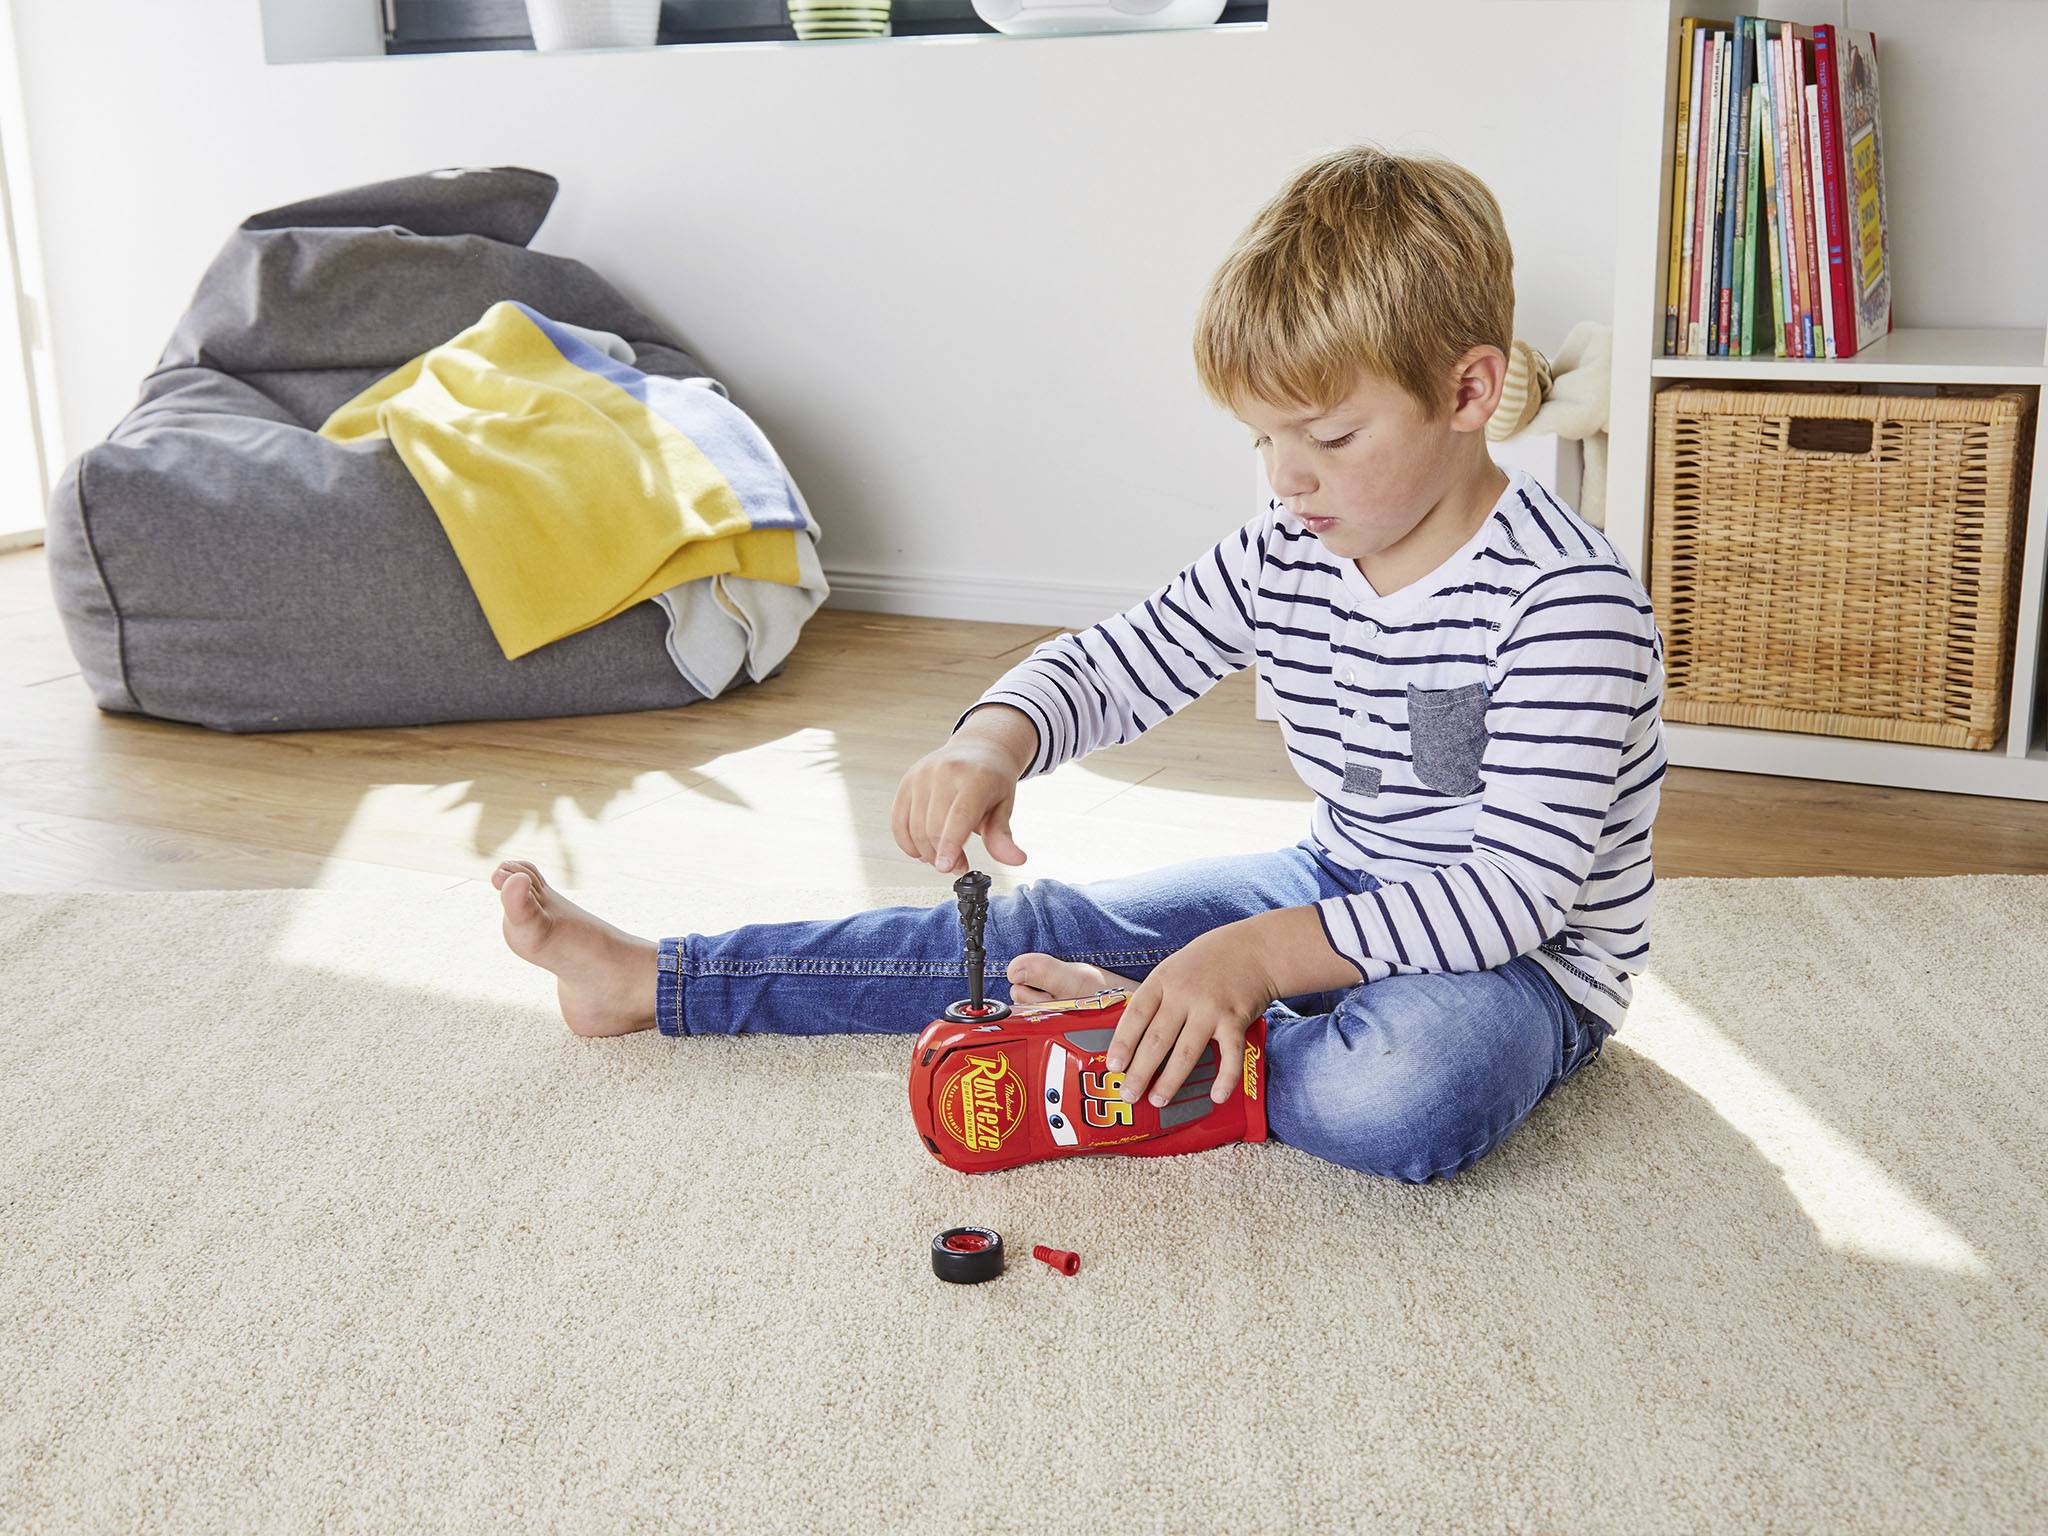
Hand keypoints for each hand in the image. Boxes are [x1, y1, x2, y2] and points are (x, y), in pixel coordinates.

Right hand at [890, 733, 1028, 874]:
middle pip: (934, 827)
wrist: (978, 748)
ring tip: (942, 856)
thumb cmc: (993, 780)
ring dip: (926, 852)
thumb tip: (1016, 860)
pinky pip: (898, 821)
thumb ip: (1002, 835)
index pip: (959, 816)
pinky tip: (921, 850)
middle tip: (958, 866)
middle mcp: (945, 771)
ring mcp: (922, 775)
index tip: (947, 868)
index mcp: (976, 777)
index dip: (950, 846)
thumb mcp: (1005, 806)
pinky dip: (907, 842)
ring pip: (915, 827)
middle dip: (943, 855)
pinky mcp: (907, 781)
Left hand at [1103, 924, 1276, 1108]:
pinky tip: (1216, 1096)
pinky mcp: (1236, 1020)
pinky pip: (1230, 1055)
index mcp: (1163, 980)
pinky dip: (1225, 1078)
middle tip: (1128, 1094)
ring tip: (1158, 1100)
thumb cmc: (1208, 961)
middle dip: (1140, 1071)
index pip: (1136, 1015)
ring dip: (1170, 1080)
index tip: (1113, 1066)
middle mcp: (1184, 994)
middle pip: (1157, 1039)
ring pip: (1186, 1052)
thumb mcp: (1173, 968)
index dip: (1122, 1042)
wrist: (1255, 949)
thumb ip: (1156, 997)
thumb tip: (1130, 1035)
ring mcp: (1211, 1007)